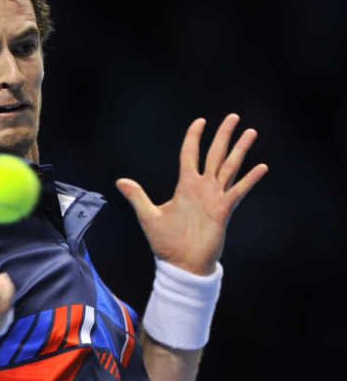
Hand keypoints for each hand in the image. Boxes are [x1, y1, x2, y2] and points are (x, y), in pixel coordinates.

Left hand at [116, 114, 267, 274]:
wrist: (181, 264)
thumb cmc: (166, 242)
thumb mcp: (148, 216)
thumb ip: (137, 196)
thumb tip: (120, 181)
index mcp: (185, 186)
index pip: (190, 155)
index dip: (194, 137)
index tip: (200, 121)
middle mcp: (202, 188)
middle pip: (215, 155)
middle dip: (223, 136)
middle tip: (233, 117)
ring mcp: (215, 198)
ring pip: (229, 167)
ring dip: (240, 150)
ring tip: (250, 132)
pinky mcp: (224, 211)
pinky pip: (238, 191)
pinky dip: (249, 179)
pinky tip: (261, 167)